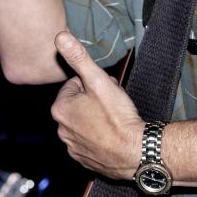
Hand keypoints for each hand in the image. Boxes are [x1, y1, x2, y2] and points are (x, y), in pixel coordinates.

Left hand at [51, 30, 143, 179]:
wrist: (136, 151)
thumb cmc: (117, 116)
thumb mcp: (98, 80)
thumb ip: (78, 58)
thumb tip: (60, 36)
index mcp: (60, 108)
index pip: (74, 85)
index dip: (92, 85)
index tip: (105, 92)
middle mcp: (61, 130)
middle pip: (78, 104)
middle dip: (93, 101)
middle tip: (111, 105)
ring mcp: (72, 147)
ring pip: (84, 122)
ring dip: (95, 119)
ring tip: (113, 120)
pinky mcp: (84, 160)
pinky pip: (89, 142)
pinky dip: (99, 138)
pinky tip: (112, 135)